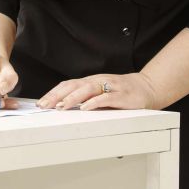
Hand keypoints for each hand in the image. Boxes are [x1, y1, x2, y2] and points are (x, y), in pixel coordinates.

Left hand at [37, 72, 160, 111]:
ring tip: (61, 106)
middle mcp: (99, 81)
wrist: (147, 87)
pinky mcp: (121, 95)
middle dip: (58, 95)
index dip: (54, 92)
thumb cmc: (122, 92)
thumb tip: (62, 106)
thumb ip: (86, 97)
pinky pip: (106, 98)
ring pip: (88, 89)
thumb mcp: (101, 93)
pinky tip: (85, 107)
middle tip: (45, 105)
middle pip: (74, 85)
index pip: (69, 84)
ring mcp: (110, 87)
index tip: (42, 102)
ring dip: (73, 98)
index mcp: (91, 81)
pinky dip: (95, 102)